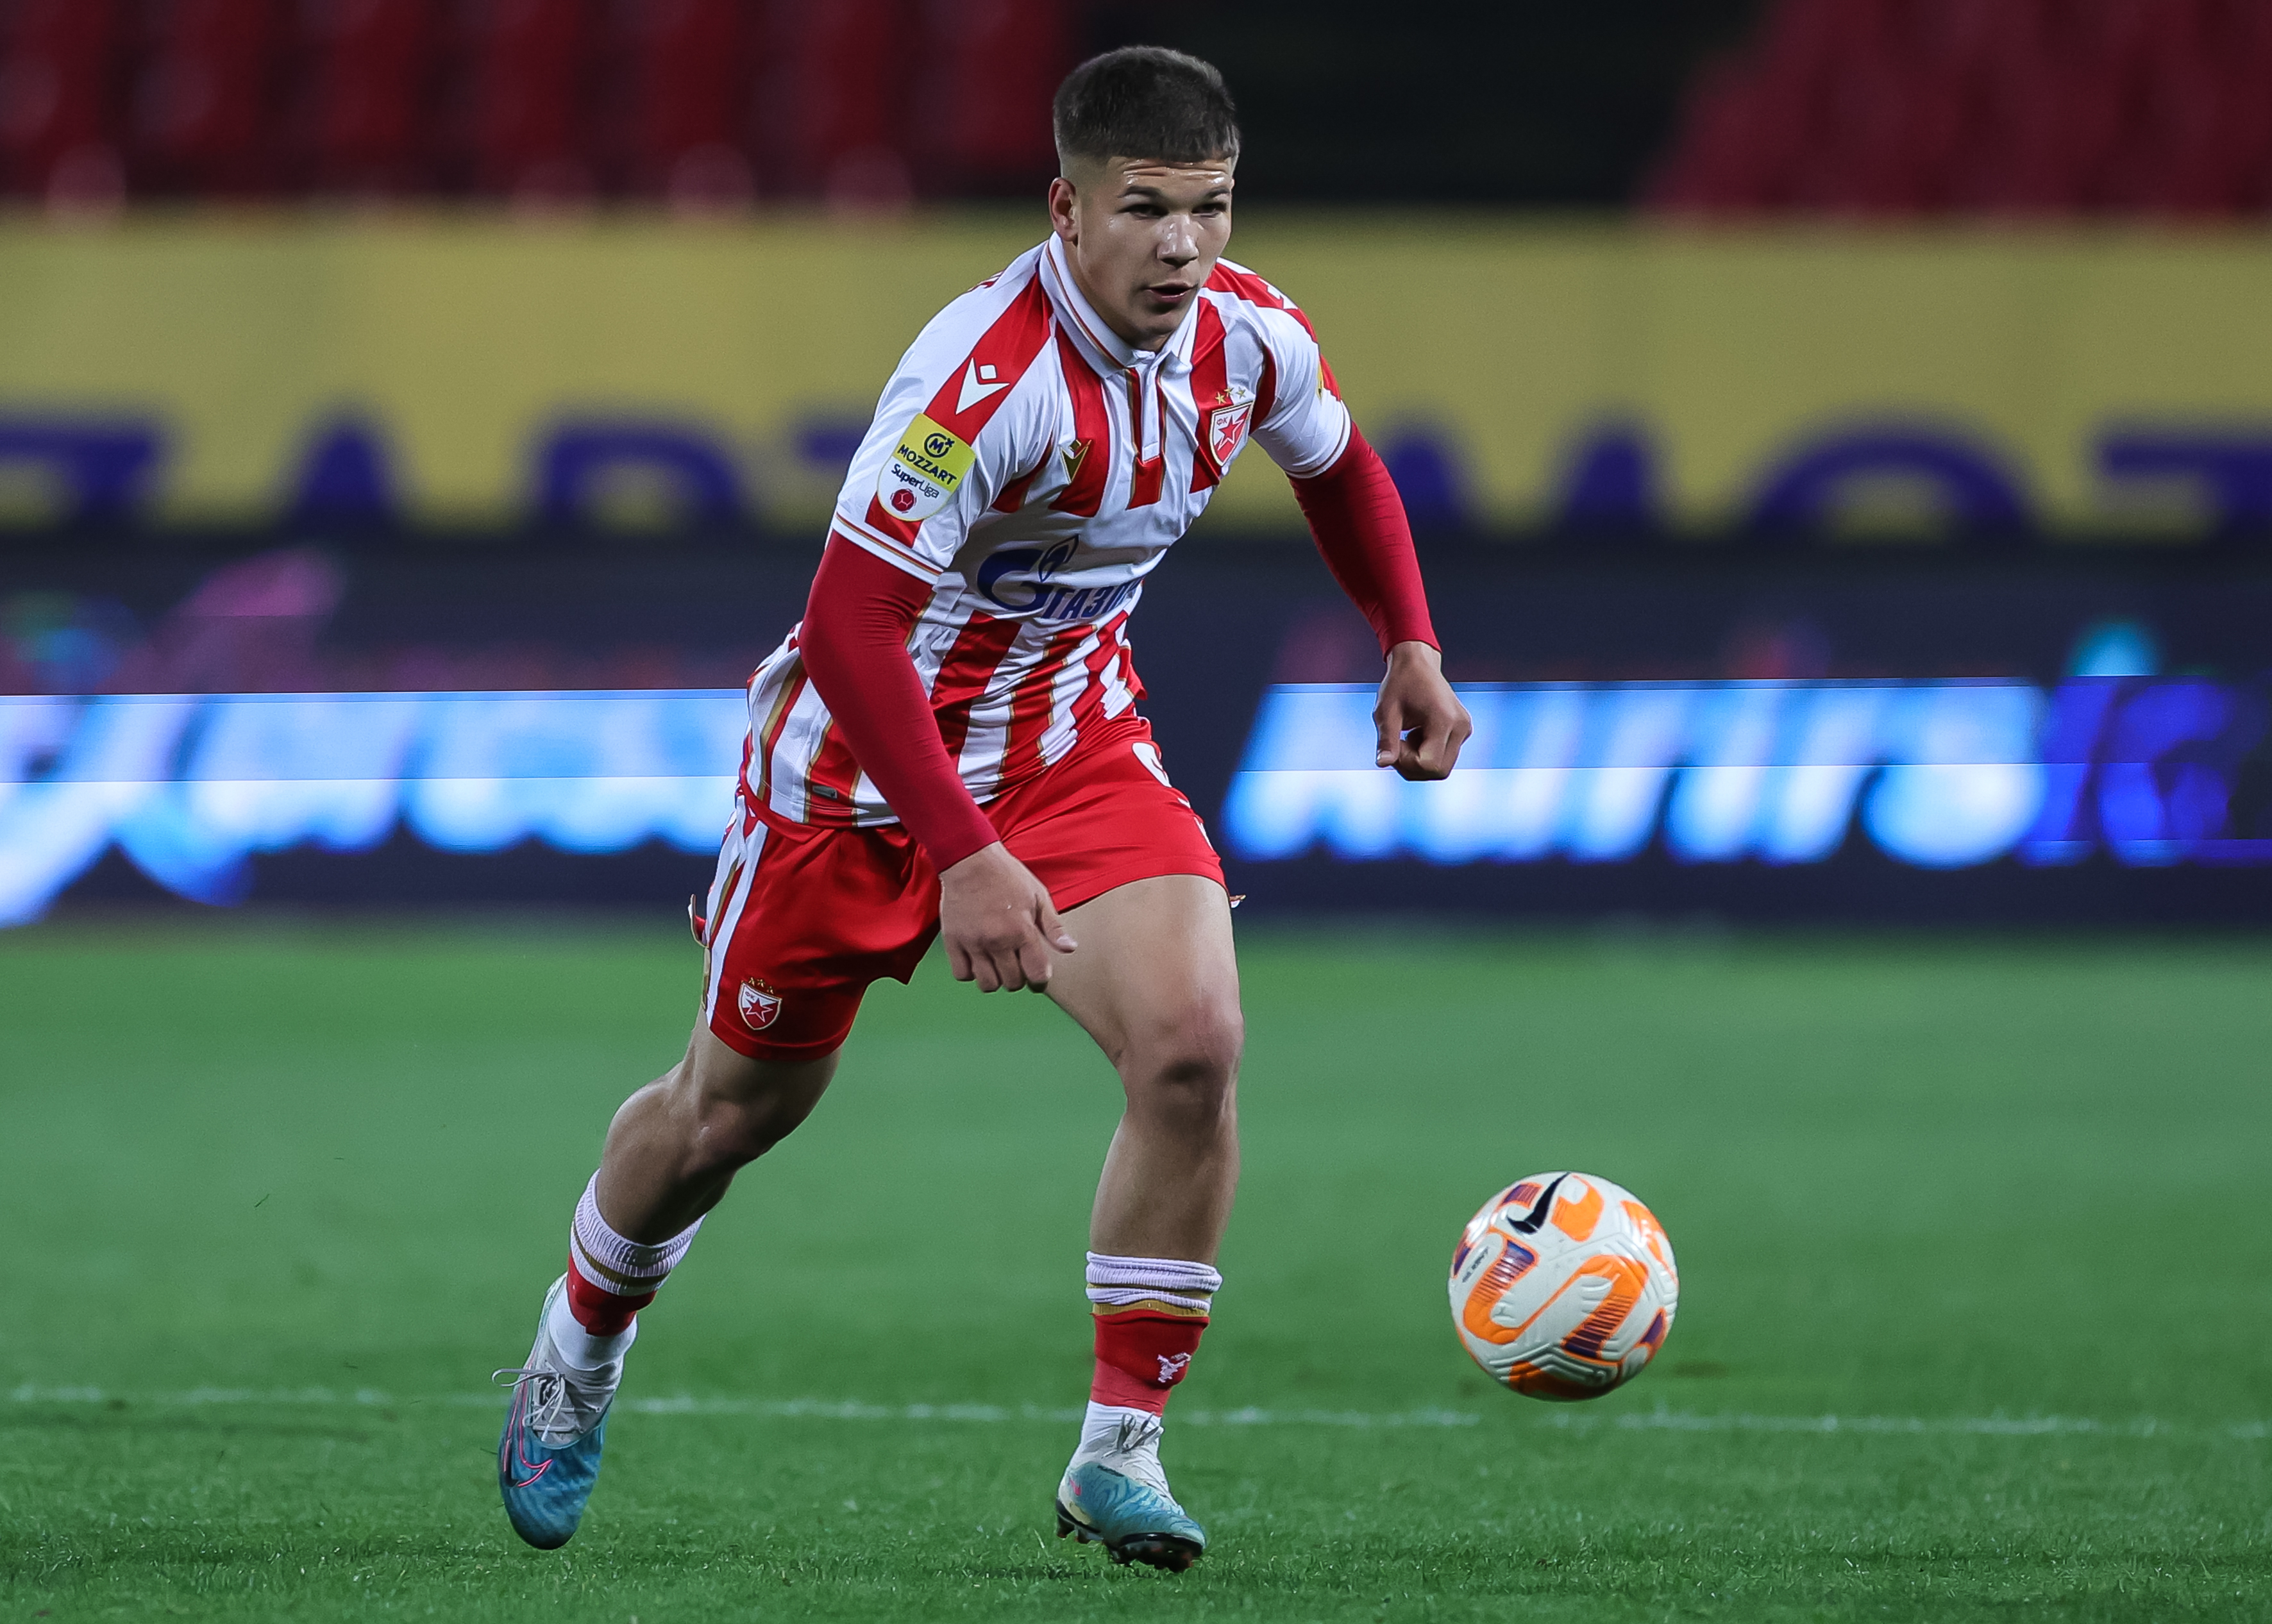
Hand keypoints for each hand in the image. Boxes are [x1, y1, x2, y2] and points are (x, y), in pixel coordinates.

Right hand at [938, 842, 1075, 992]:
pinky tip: (978, 960)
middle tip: (1017, 965)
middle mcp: (998, 941)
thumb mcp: (1038, 896)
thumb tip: (1070, 949)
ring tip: (997, 965)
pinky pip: (961, 974)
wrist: (970, 860)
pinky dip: (971, 973)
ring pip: (987, 984)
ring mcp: (973, 943)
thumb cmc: (1007, 876)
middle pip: (1012, 983)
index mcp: (1022, 930)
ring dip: (996, 979)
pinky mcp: (953, 941)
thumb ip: (1054, 926)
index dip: (1040, 978)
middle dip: (1019, 978)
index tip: (1038, 973)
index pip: (1036, 974)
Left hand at [1374, 641, 1471, 780]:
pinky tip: (1417, 734)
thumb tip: (1382, 763)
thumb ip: (1386, 740)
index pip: (1429, 765)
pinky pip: (1444, 757)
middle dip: (1413, 766)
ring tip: (1407, 736)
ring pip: (1442, 767)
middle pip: (1439, 771)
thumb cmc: (1400, 683)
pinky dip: (1426, 754)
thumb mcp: (1386, 712)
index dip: (1406, 762)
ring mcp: (1464, 729)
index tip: (1394, 743)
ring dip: (1419, 761)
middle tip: (1398, 744)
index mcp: (1445, 720)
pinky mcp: (1462, 731)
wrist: (1418, 663)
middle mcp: (1461, 727)